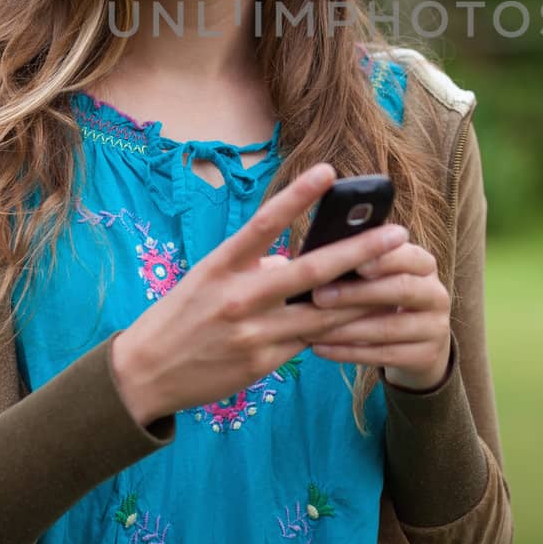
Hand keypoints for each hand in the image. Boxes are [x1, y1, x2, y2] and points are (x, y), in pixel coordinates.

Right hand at [109, 162, 410, 424]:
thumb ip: (254, 267)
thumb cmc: (183, 314)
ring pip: (322, 314)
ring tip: (398, 280)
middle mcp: (239, 296)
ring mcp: (253, 332)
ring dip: (363, 298)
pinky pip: (308, 343)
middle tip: (397, 234)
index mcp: (223, 265)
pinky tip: (366, 320)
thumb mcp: (210, 278)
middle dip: (359, 253)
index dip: (298, 196)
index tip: (329, 171)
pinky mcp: (262, 363)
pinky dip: (336, 329)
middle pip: (310, 272)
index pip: (265, 223)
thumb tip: (298, 265)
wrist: (145, 372)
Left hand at [305, 239, 452, 391]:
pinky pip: (384, 356)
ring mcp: (435, 327)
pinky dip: (348, 352)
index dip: (383, 258)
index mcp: (424, 265)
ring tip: (312, 328)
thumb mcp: (382, 276)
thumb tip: (314, 248)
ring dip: (346, 329)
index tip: (353, 260)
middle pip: (401, 289)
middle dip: (357, 293)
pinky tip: (321, 348)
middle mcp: (436, 294)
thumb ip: (360, 261)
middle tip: (318, 295)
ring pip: (389, 328)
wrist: (419, 341)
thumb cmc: (385, 297)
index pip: (409, 256)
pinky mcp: (426, 356)